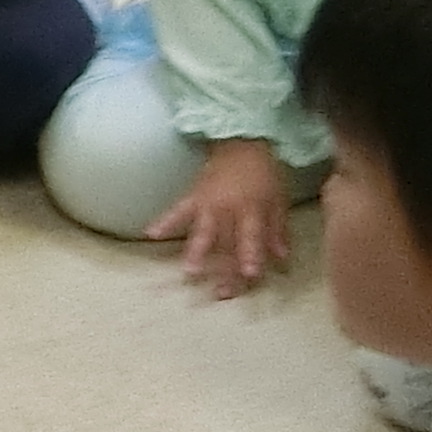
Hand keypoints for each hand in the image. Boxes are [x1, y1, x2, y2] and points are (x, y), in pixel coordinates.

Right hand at [156, 138, 293, 294]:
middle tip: (222, 292)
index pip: (251, 236)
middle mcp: (228, 208)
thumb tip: (282, 259)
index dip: (251, 255)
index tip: (249, 275)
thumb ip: (278, 230)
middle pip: (227, 242)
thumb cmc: (265, 172)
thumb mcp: (278, 199)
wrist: (242, 140)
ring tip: (188, 271)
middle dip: (224, 268)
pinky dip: (164, 221)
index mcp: (251, 208)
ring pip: (202, 231)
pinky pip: (178, 210)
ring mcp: (208, 203)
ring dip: (196, 252)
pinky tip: (150, 234)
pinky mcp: (193, 196)